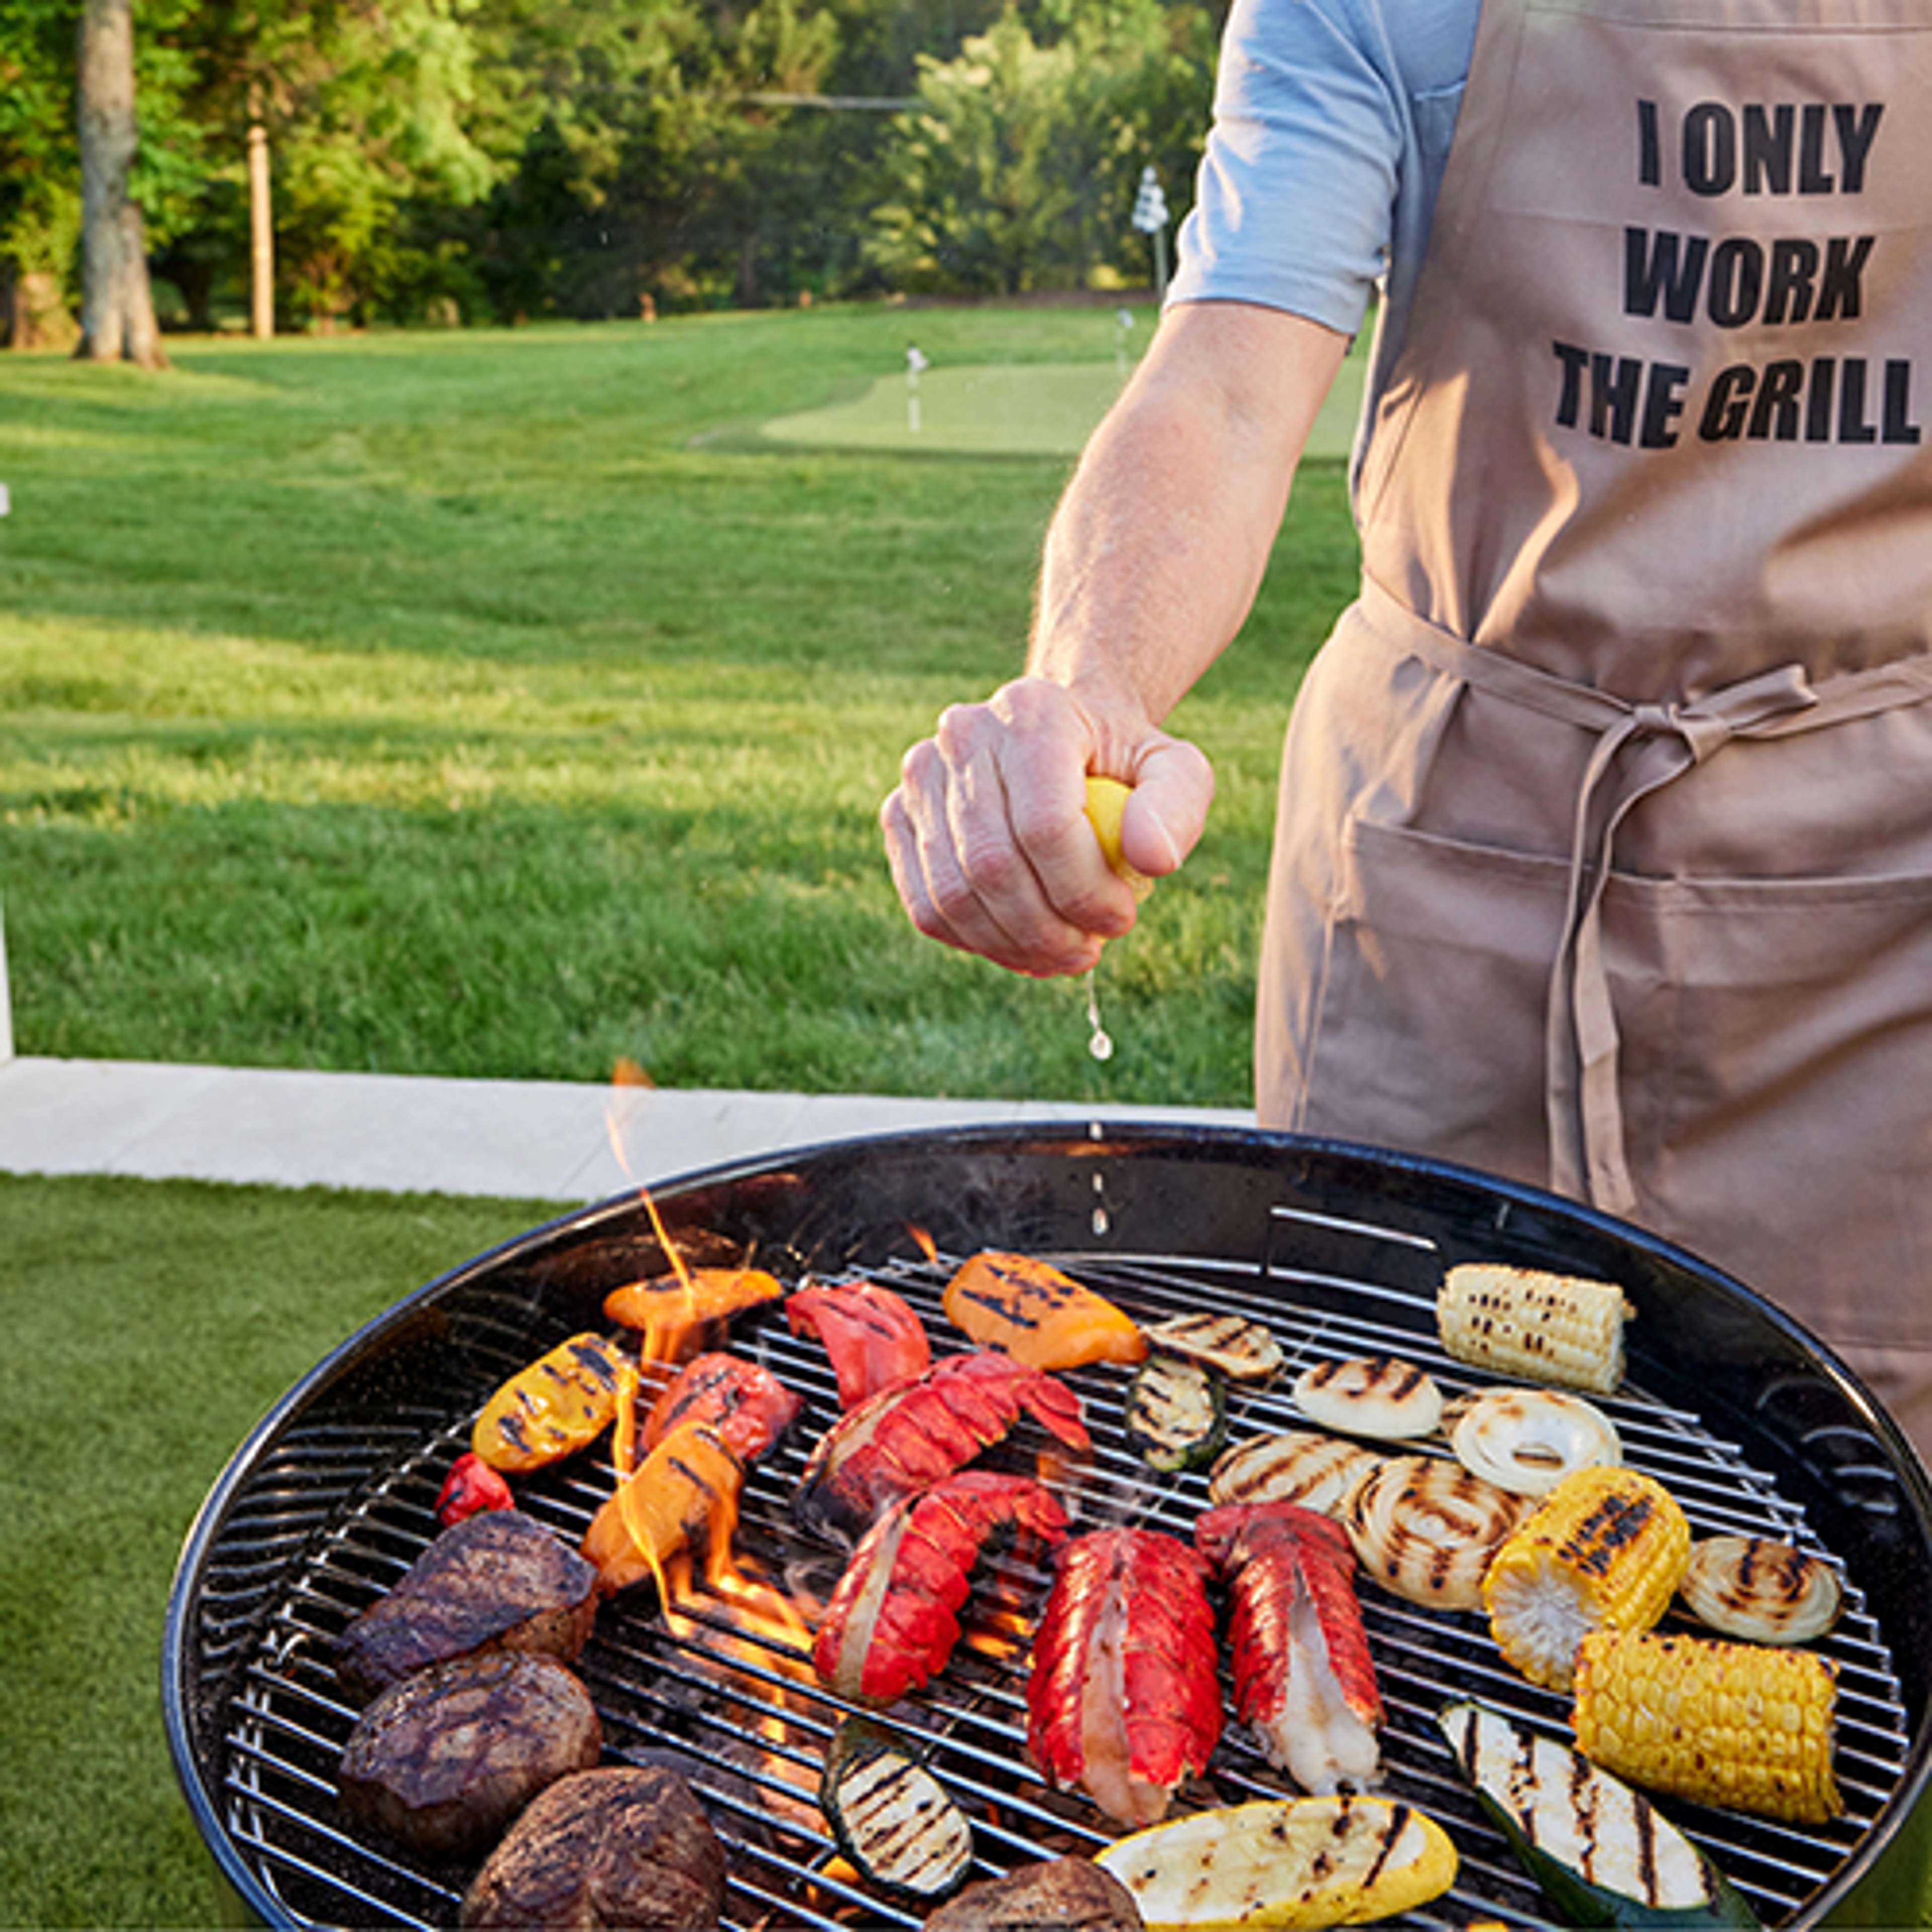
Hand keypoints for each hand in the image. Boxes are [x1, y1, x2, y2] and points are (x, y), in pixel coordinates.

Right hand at [880, 676, 1213, 977]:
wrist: (1063, 742)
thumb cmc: (1121, 763)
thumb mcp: (1175, 770)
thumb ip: (1177, 807)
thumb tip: (1152, 861)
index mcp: (1031, 712)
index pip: (1045, 825)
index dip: (1085, 892)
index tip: (1122, 919)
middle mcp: (963, 735)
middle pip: (993, 865)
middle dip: (1048, 930)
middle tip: (1090, 951)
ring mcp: (921, 776)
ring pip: (954, 895)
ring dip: (1012, 946)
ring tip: (1061, 955)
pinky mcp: (899, 815)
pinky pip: (927, 905)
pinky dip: (976, 943)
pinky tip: (1021, 949)